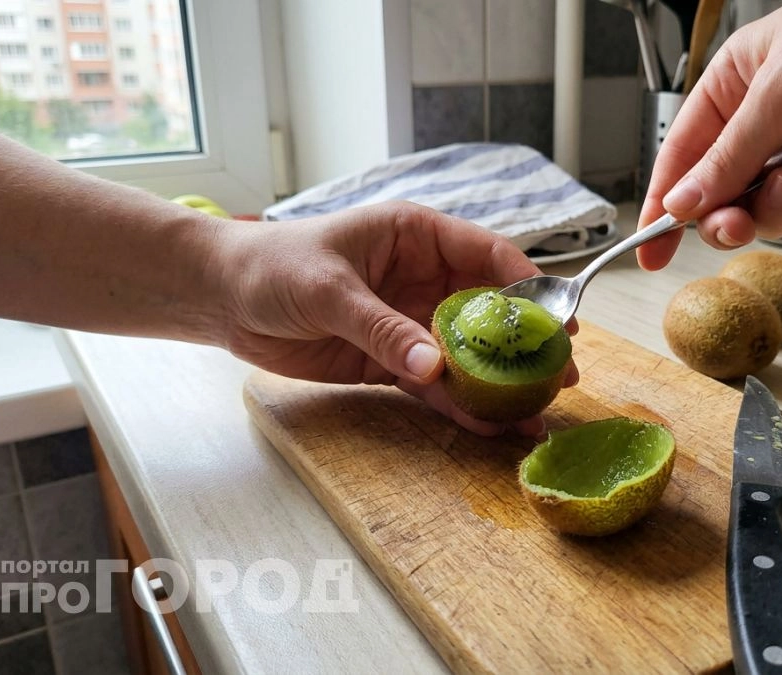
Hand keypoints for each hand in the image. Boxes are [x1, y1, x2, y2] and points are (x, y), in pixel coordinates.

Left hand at [213, 201, 576, 436]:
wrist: (222, 301)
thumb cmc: (272, 267)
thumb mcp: (329, 290)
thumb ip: (382, 327)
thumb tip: (434, 367)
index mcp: (416, 237)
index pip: (488, 255)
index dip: (528, 286)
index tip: (559, 320)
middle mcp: (423, 278)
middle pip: (489, 312)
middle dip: (524, 345)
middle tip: (560, 377)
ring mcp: (410, 322)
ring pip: (467, 355)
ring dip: (498, 384)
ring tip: (533, 414)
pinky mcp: (391, 362)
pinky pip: (434, 385)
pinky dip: (459, 406)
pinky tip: (488, 426)